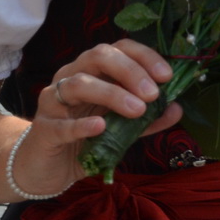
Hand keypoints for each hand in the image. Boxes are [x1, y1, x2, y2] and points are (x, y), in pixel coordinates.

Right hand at [9, 40, 181, 198]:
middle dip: (128, 71)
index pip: (118, 50)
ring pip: (78, 84)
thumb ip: (147, 120)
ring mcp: (53, 101)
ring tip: (137, 110)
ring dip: (111, 94)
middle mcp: (70, 78)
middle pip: (97, 57)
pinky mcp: (43, 129)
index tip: (167, 76)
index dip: (143, 57)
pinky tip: (100, 127)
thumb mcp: (121, 130)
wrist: (48, 169)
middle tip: (152, 93)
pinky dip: (81, 124)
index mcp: (91, 73)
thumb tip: (176, 108)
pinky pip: (61, 124)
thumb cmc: (85, 141)